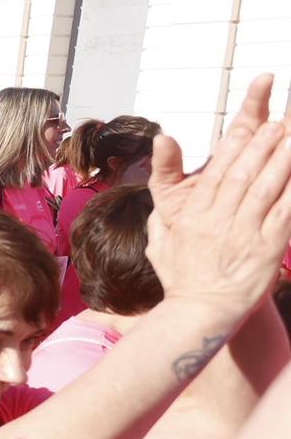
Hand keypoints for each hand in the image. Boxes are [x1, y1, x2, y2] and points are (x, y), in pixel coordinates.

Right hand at [145, 74, 290, 320]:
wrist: (199, 314)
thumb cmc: (182, 277)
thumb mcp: (159, 238)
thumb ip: (162, 201)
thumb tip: (162, 154)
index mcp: (194, 214)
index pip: (217, 172)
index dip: (239, 146)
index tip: (255, 125)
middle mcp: (217, 219)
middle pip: (242, 174)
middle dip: (263, 147)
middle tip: (280, 124)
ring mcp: (242, 233)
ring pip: (264, 189)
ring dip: (281, 162)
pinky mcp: (265, 249)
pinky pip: (283, 215)